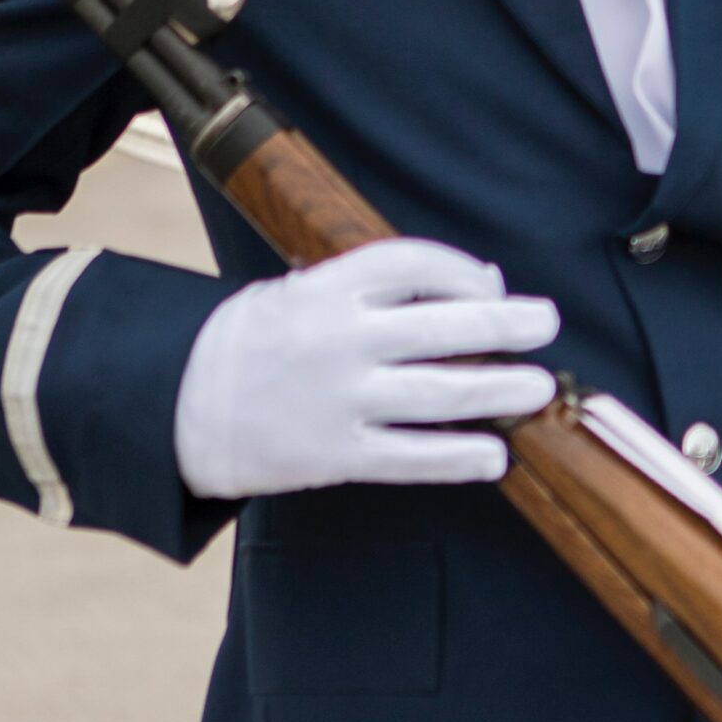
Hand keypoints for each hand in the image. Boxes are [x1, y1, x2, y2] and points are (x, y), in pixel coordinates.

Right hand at [174, 239, 559, 499]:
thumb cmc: (262, 339)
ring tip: (538, 390)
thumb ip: (383, 287)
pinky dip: (459, 458)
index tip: (493, 285)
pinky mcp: (332, 455)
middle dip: (504, 323)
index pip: (414, 263)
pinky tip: (495, 457)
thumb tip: (484, 285)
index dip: (463, 271)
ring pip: (437, 393)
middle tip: (546, 323)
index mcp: (325, 289)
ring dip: (499, 391)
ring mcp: (336, 400)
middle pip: (440, 326)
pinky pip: (410, 457)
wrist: (175, 403)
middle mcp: (336, 341)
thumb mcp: (305, 290)